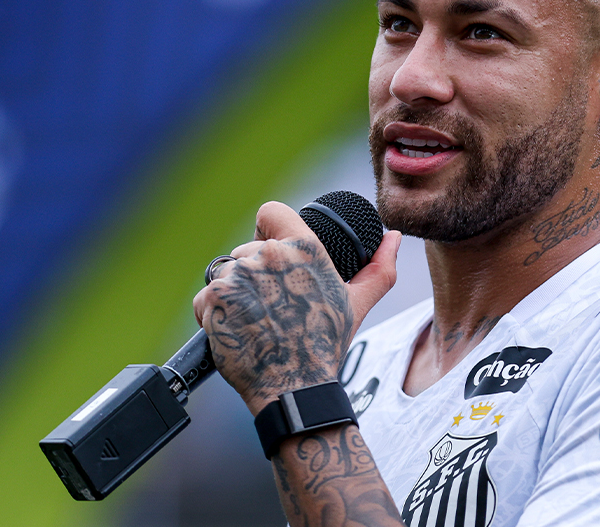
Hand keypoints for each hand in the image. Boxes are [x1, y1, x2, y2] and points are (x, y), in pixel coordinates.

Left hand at [193, 201, 400, 414]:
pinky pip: (206, 296)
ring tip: (256, 320)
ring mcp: (238, 276)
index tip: (271, 249)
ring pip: (226, 272)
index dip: (268, 228)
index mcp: (303, 249)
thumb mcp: (357, 304)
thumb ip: (378, 268)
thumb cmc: (325, 346)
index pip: (271, 211)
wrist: (294, 388)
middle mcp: (268, 255)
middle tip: (272, 304)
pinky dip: (215, 312)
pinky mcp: (214, 298)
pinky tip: (237, 329)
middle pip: (247, 248)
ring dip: (235, 293)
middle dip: (255, 272)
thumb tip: (393, 237)